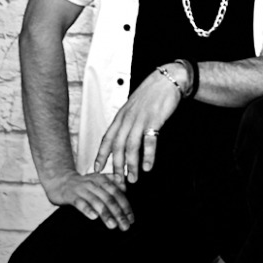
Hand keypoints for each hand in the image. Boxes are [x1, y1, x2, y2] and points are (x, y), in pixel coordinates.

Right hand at [43, 169, 132, 230]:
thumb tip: (125, 188)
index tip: (131, 219)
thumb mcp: (98, 180)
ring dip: (106, 214)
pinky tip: (94, 217)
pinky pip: (80, 203)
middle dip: (118, 213)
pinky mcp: (71, 195)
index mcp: (103, 180)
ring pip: (96, 201)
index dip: (125, 206)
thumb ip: (112, 182)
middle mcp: (94, 183)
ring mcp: (82, 189)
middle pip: (109, 198)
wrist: (60, 180)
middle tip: (125, 225)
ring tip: (113, 225)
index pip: (117, 193)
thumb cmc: (82, 184)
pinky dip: (88, 209)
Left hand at [94, 66, 182, 182]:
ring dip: (131, 165)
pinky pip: (149, 142)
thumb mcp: (133, 106)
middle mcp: (128, 120)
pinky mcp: (154, 121)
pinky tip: (148, 166)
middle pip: (117, 147)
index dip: (101, 155)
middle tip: (118, 181)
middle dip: (116, 167)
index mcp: (121, 116)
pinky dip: (148, 156)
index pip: (107, 139)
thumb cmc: (151, 93)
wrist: (166, 80)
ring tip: (133, 178)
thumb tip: (121, 136)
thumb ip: (126, 120)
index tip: (96, 168)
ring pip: (131, 147)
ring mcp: (140, 120)